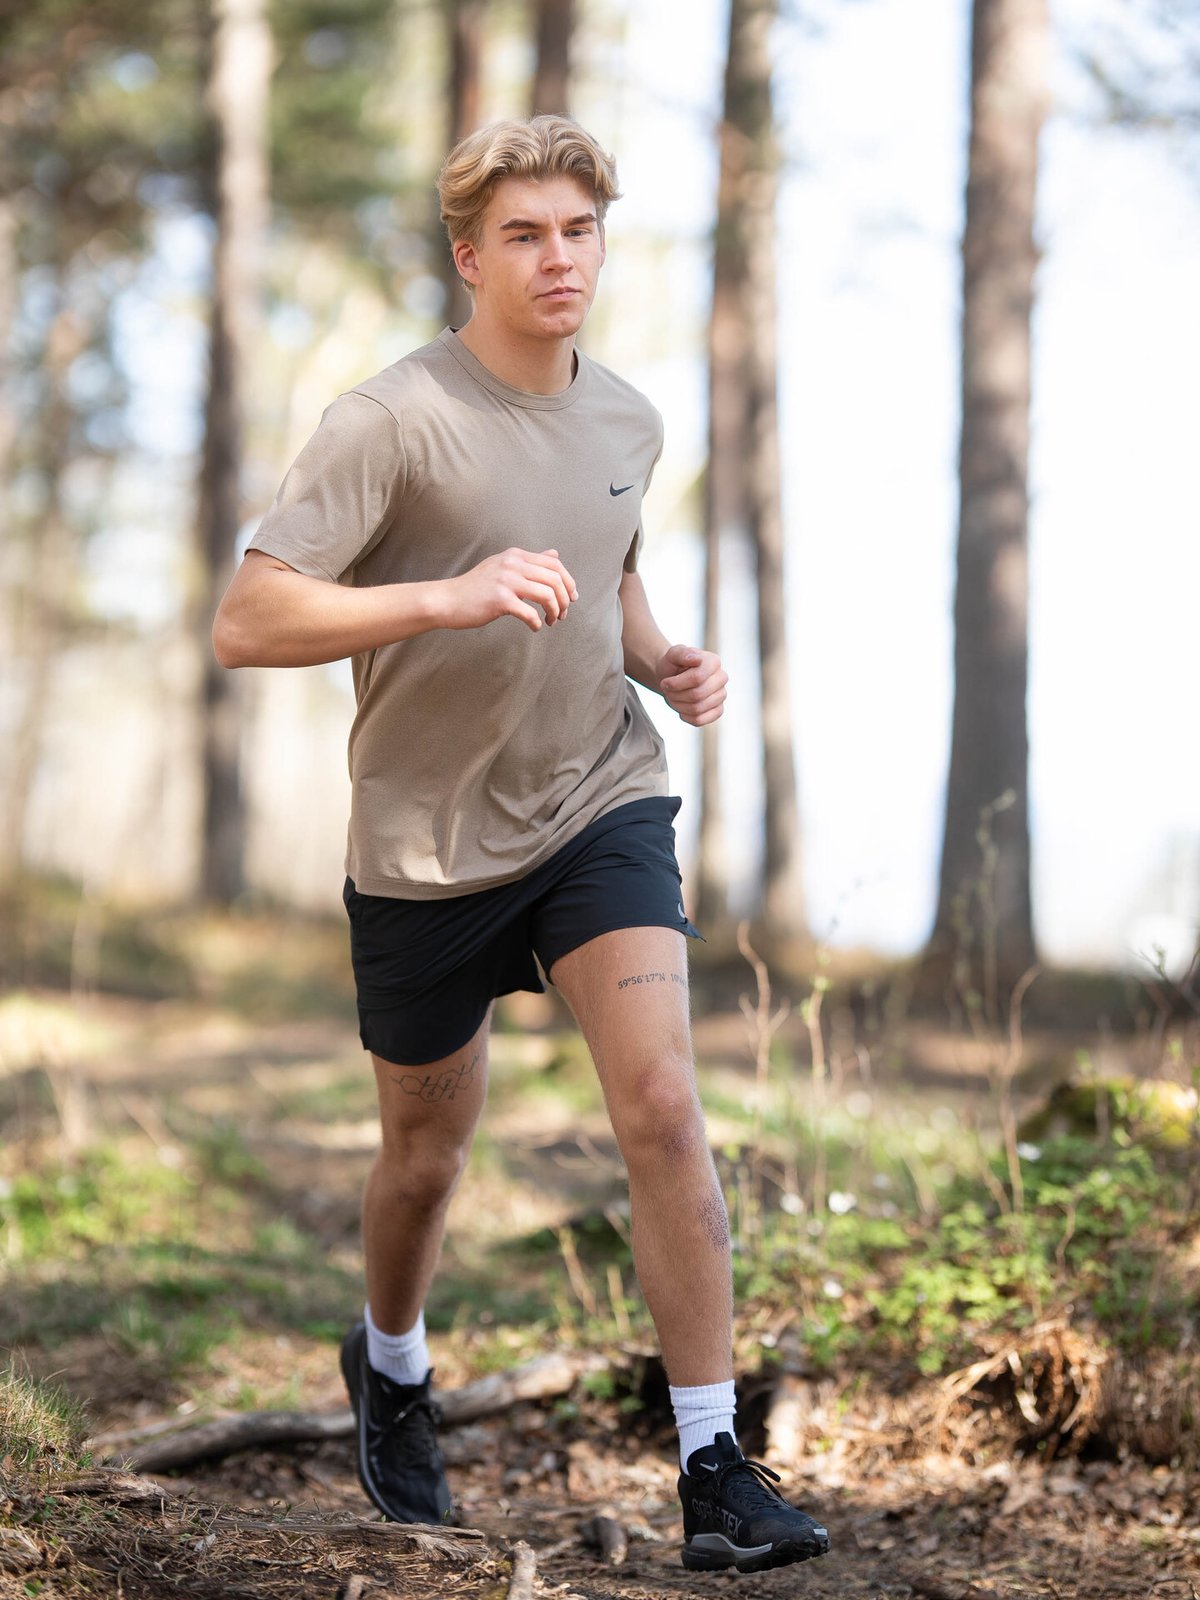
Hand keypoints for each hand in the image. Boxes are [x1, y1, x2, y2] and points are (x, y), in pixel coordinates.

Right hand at [440, 548, 578, 632]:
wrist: (448, 600)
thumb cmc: (476, 587)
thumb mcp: (503, 566)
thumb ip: (529, 561)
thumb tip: (554, 553)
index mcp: (516, 555)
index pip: (554, 563)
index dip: (569, 581)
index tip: (571, 598)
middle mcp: (513, 564)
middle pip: (555, 579)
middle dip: (564, 599)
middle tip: (562, 614)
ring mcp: (506, 581)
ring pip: (547, 595)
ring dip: (554, 611)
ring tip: (551, 621)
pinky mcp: (500, 600)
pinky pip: (530, 613)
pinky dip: (536, 622)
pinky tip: (534, 627)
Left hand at [657, 644, 727, 726]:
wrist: (673, 677)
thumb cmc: (673, 665)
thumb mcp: (672, 654)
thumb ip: (682, 652)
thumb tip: (696, 659)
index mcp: (713, 662)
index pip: (697, 678)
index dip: (676, 684)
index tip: (665, 682)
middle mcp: (721, 678)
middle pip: (697, 695)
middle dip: (676, 695)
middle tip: (667, 690)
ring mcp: (721, 695)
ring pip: (697, 709)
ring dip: (678, 705)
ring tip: (673, 697)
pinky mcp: (718, 710)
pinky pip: (700, 720)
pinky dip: (685, 716)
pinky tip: (681, 708)